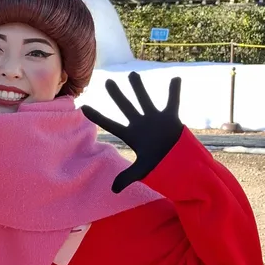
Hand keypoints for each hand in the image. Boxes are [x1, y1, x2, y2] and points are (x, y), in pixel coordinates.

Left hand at [82, 72, 182, 192]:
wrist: (180, 165)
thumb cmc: (160, 167)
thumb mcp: (142, 171)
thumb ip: (127, 177)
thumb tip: (113, 190)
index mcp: (131, 135)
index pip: (110, 124)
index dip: (97, 116)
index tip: (83, 107)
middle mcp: (140, 124)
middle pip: (126, 107)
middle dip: (117, 95)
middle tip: (108, 82)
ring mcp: (155, 119)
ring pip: (144, 99)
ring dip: (139, 87)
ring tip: (132, 73)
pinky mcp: (170, 118)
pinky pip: (172, 102)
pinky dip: (174, 91)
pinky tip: (175, 78)